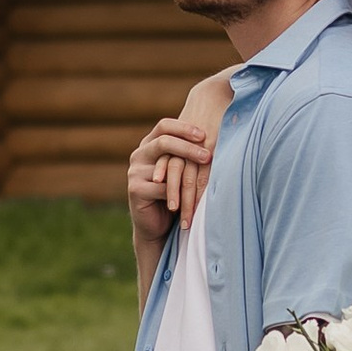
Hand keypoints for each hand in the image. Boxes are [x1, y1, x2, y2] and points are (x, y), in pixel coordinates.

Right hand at [127, 114, 217, 247]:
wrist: (157, 225)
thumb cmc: (175, 193)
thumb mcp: (181, 169)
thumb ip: (188, 152)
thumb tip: (216, 131)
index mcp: (148, 144)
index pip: (164, 126)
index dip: (183, 127)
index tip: (204, 135)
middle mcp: (139, 154)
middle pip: (163, 142)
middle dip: (188, 148)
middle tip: (208, 156)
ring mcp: (134, 171)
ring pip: (165, 166)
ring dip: (187, 172)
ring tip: (205, 176)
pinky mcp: (135, 189)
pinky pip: (162, 187)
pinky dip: (179, 192)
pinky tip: (192, 196)